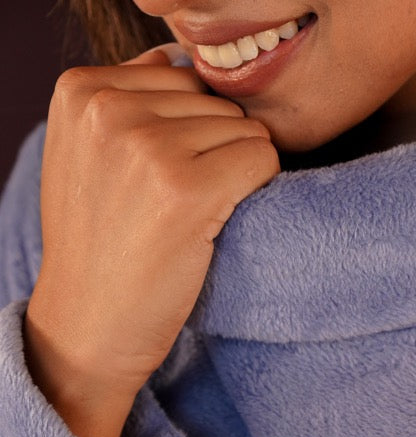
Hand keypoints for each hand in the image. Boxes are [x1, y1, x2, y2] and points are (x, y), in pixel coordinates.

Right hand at [25, 42, 279, 406]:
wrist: (90, 323)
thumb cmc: (98, 247)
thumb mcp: (85, 156)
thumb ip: (124, 100)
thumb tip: (175, 60)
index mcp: (79, 90)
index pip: (180, 76)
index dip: (188, 130)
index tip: (158, 180)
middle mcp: (109, 108)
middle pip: (214, 101)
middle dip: (215, 150)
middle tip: (178, 207)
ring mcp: (148, 146)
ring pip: (244, 129)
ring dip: (236, 174)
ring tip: (192, 218)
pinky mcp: (188, 188)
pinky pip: (262, 161)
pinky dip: (259, 190)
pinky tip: (222, 221)